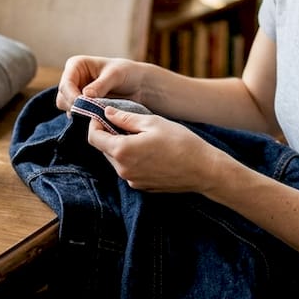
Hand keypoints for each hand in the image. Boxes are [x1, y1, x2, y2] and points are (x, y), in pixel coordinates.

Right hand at [55, 55, 147, 110]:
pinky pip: (76, 115)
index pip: (65, 83)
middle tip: (90, 113)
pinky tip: (96, 118)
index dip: (71, 96)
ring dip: (79, 113)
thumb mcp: (115, 75)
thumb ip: (100, 85)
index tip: (83, 106)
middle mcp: (73, 78)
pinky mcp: (82, 105)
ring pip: (67, 108)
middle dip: (74, 106)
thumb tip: (85, 95)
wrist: (138, 85)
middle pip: (62, 97)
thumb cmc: (127, 73)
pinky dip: (84, 118)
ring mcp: (76, 93)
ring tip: (96, 115)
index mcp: (76, 65)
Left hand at [85, 106, 224, 192]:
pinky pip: (128, 169)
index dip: (95, 124)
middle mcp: (123, 170)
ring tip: (139, 135)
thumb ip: (125, 118)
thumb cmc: (181, 142)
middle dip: (108, 134)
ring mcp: (132, 180)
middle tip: (123, 122)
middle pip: (103, 149)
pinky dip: (131, 158)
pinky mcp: (141, 186)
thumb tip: (107, 112)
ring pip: (116, 160)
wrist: (204, 170)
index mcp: (122, 151)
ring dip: (120, 146)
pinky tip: (148, 150)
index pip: (94, 137)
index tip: (102, 115)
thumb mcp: (153, 122)